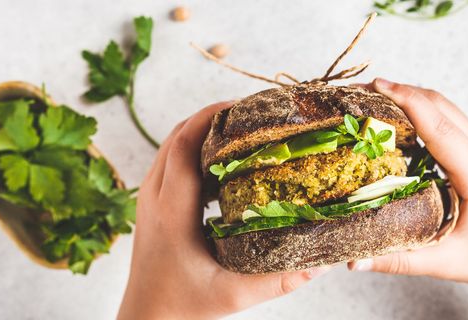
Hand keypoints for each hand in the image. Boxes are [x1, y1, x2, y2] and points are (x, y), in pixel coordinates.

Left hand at [117, 102, 330, 319]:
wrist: (147, 315)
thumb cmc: (184, 305)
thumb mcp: (233, 295)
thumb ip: (278, 281)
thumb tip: (321, 262)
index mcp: (172, 212)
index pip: (184, 145)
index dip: (211, 117)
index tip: (242, 106)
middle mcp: (154, 196)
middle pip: (176, 135)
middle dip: (210, 116)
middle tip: (249, 112)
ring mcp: (148, 197)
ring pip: (170, 144)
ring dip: (199, 129)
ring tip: (238, 127)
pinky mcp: (150, 202)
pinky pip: (169, 160)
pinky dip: (191, 147)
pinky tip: (220, 157)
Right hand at [348, 78, 467, 318]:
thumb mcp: (442, 262)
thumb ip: (397, 260)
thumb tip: (352, 261)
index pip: (438, 126)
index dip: (406, 101)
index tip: (376, 87)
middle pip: (439, 104)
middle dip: (399, 91)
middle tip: (360, 90)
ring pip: (442, 105)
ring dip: (408, 95)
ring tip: (370, 96)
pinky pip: (445, 115)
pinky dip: (418, 106)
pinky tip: (394, 113)